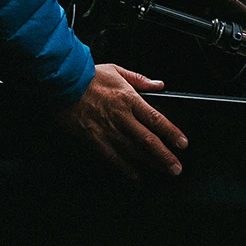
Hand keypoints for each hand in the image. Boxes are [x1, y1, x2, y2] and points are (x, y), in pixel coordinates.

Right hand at [55, 64, 187, 179]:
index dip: (171, 133)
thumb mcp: (117, 70)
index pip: (156, 119)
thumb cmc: (88, 76)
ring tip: (163, 171)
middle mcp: (121, 117)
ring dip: (150, 163)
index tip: (182, 143)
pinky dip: (124, 167)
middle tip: (176, 167)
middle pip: (148, 140)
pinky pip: (112, 157)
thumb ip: (140, 79)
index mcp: (129, 99)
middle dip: (165, 156)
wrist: (63, 83)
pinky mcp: (94, 139)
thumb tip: (159, 85)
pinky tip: (134, 174)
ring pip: (133, 151)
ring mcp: (107, 130)